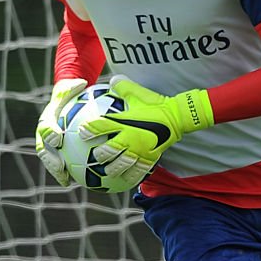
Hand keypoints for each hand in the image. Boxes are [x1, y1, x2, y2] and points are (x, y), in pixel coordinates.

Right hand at [34, 77, 86, 185]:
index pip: (45, 125)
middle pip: (44, 150)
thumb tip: (81, 82)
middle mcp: (45, 134)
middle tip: (60, 168)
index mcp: (47, 118)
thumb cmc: (71, 94)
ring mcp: (50, 145)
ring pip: (51, 161)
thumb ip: (74, 86)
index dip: (49, 132)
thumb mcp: (72, 87)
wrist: (67, 102)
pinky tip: (81, 182)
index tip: (57, 138)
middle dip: (50, 160)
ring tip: (67, 180)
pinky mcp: (58, 153)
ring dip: (57, 172)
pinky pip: (63, 164)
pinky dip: (70, 174)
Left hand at [79, 75, 213, 186]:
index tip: (82, 133)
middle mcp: (130, 137)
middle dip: (99, 155)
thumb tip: (111, 80)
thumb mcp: (138, 92)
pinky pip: (139, 171)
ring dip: (112, 170)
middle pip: (109, 150)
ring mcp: (140, 150)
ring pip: (122, 164)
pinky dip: (130, 177)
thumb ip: (123, 87)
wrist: (178, 116)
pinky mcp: (150, 157)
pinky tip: (126, 180)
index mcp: (125, 121)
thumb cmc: (156, 104)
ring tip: (107, 172)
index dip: (89, 130)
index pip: (101, 126)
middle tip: (94, 157)